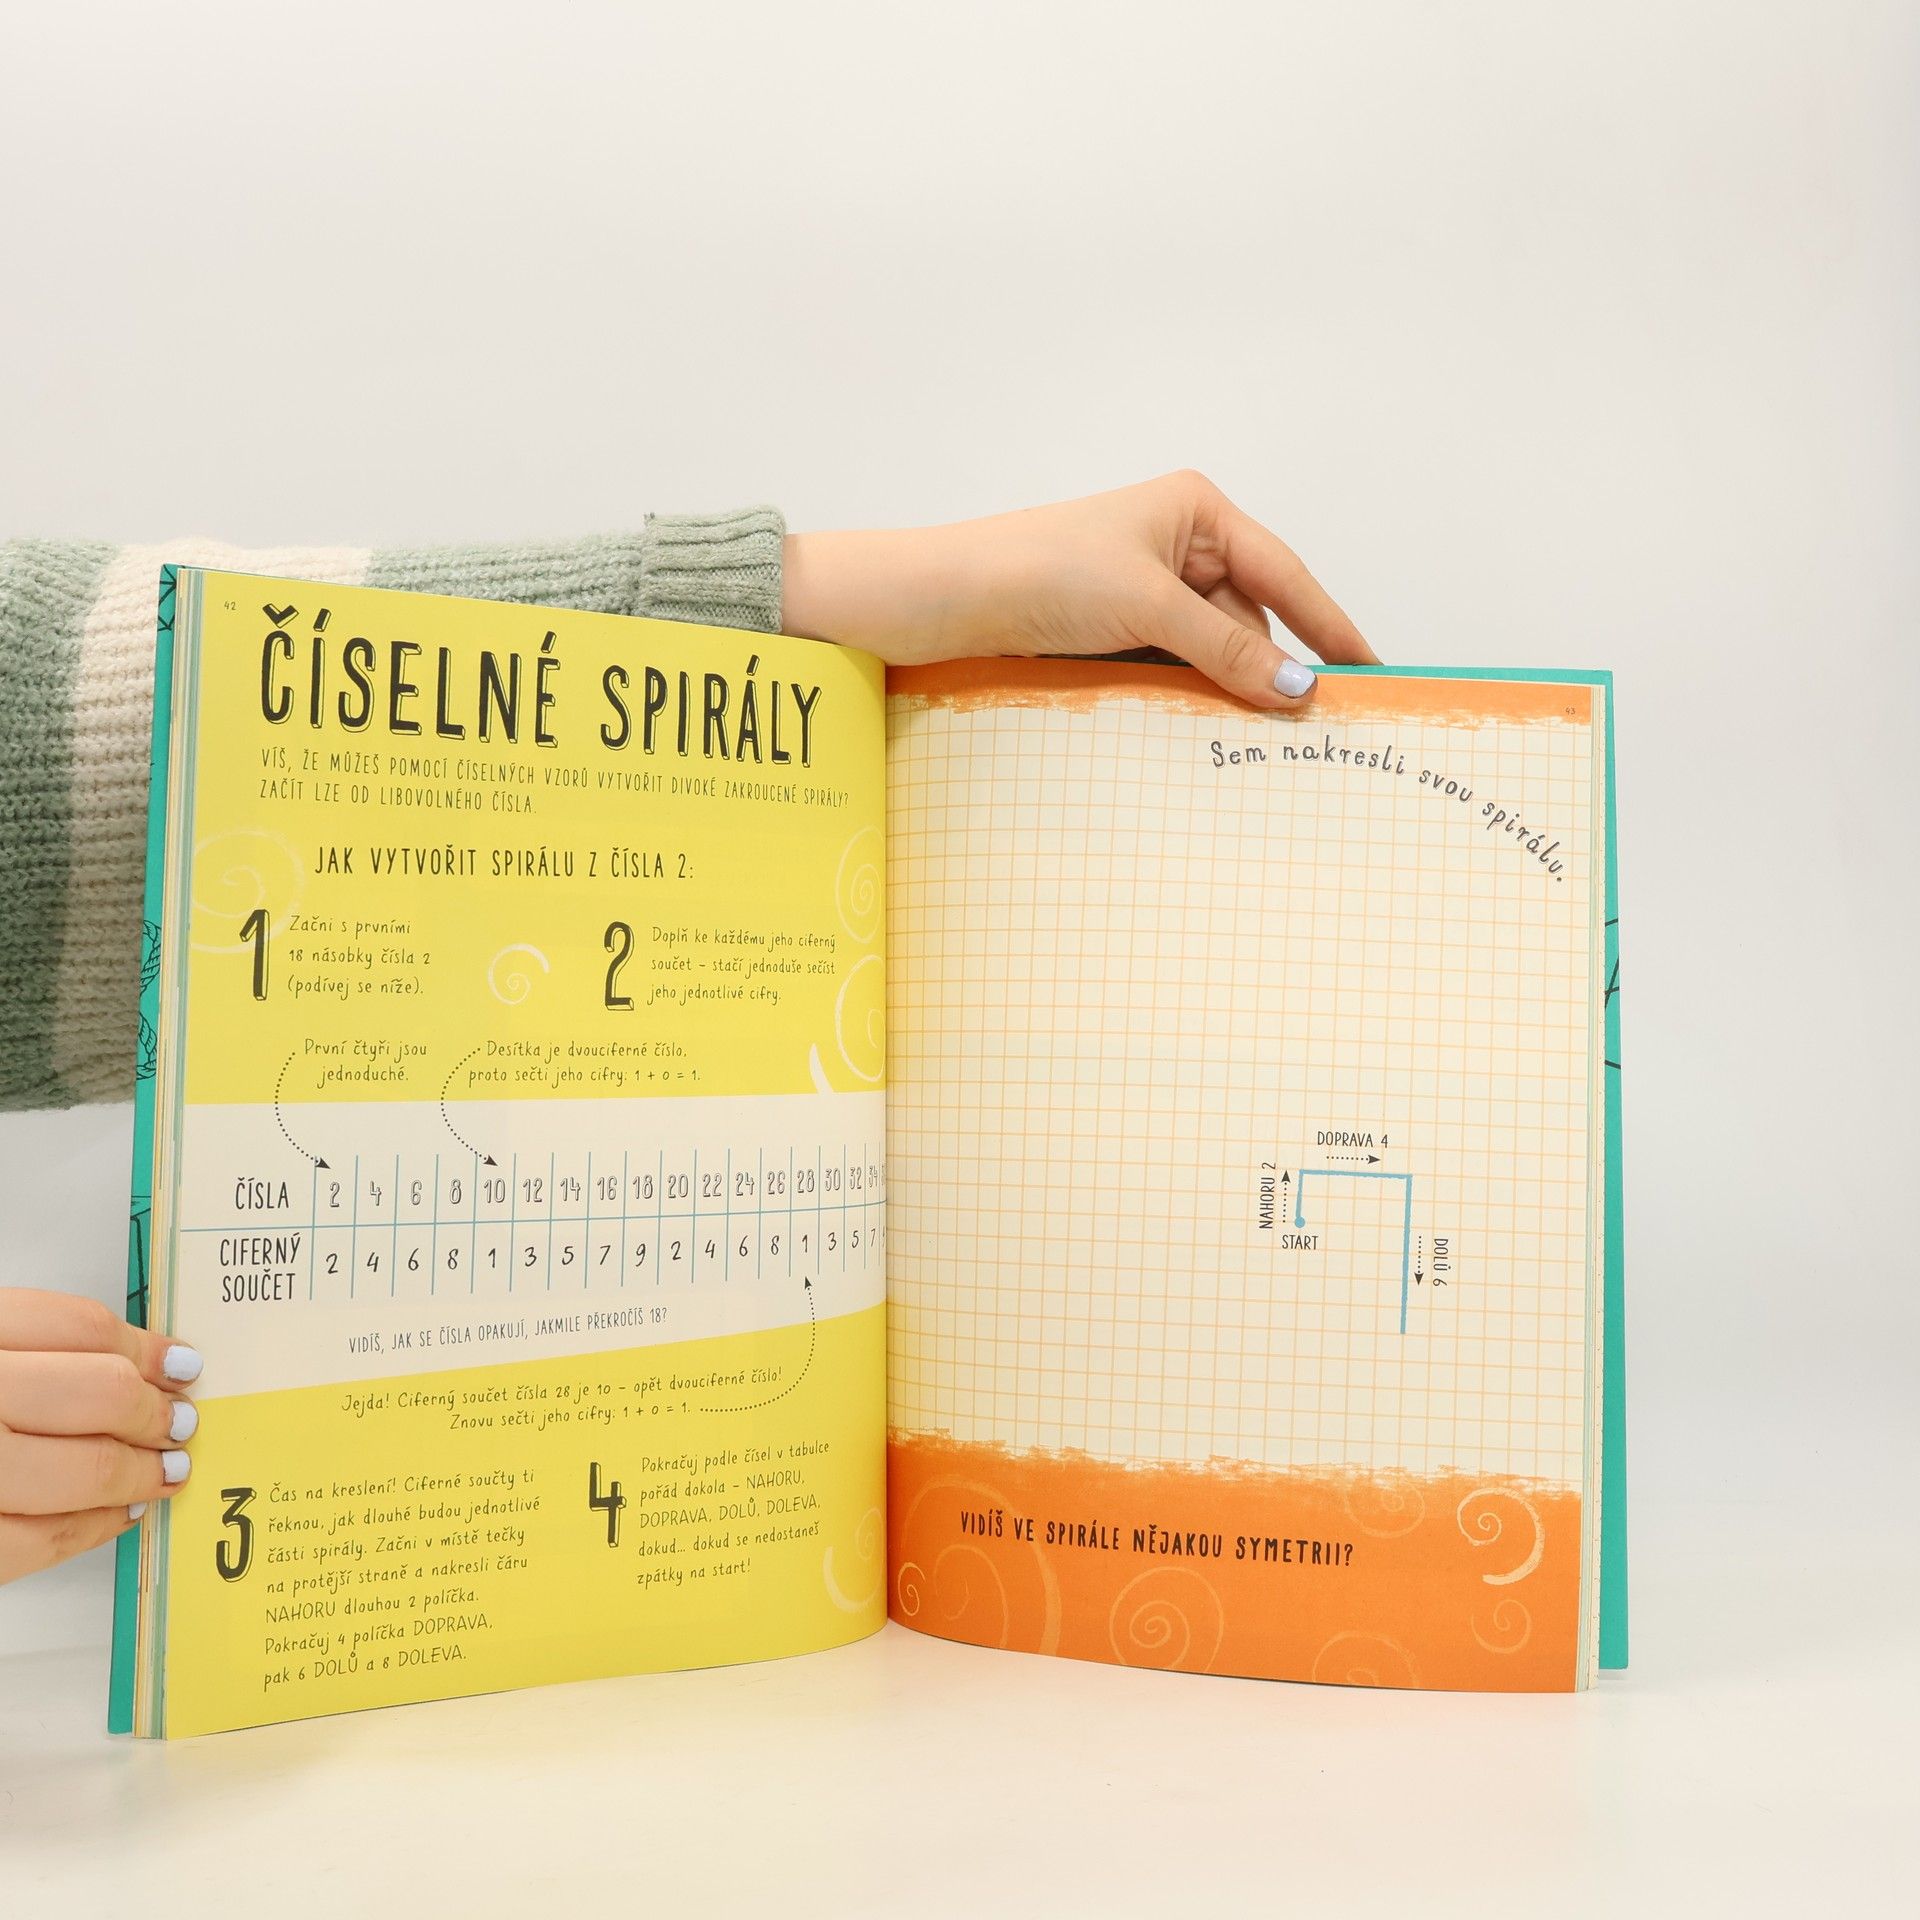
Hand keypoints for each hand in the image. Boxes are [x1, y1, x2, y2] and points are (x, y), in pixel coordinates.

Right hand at [0, 1288, 200, 1583]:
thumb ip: (33, 1344)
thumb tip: (140, 1363)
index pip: (78, 1327)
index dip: (143, 1348)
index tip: (177, 1364)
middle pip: (97, 1394)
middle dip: (152, 1413)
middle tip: (179, 1421)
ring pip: (78, 1473)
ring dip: (138, 1474)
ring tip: (164, 1471)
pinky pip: (35, 1542)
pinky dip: (90, 1530)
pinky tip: (116, 1517)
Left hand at [782, 470, 1377, 706]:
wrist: (946, 598)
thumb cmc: (1042, 572)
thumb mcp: (1150, 607)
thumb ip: (1228, 648)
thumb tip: (1298, 689)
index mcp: (1195, 510)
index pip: (1284, 573)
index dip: (1330, 626)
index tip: (1372, 672)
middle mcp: (1175, 542)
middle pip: (1250, 614)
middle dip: (1274, 666)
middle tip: (1316, 726)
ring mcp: (1142, 587)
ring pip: (1210, 647)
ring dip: (1226, 688)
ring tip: (1258, 738)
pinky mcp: (1111, 628)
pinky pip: (1172, 665)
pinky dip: (1187, 694)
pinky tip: (1202, 728)